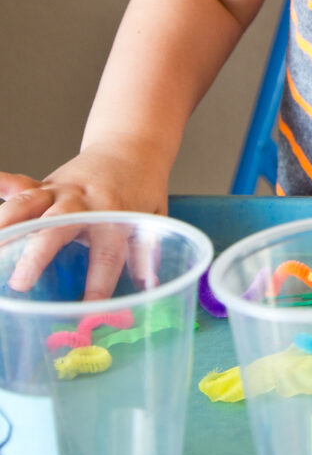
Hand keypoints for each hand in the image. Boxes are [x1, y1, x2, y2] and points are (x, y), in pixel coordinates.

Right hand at [0, 142, 168, 299]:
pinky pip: (18, 184)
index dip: (99, 283)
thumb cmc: (142, 187)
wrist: (132, 143)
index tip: (87, 310)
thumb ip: (146, 252)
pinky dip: (1, 185)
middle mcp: (85, 201)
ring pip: (29, 203)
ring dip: (6, 224)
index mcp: (116, 214)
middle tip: (19, 282)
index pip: (108, 254)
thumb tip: (149, 286)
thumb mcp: (153, 217)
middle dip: (37, 254)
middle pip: (59, 226)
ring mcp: (61, 190)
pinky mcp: (45, 184)